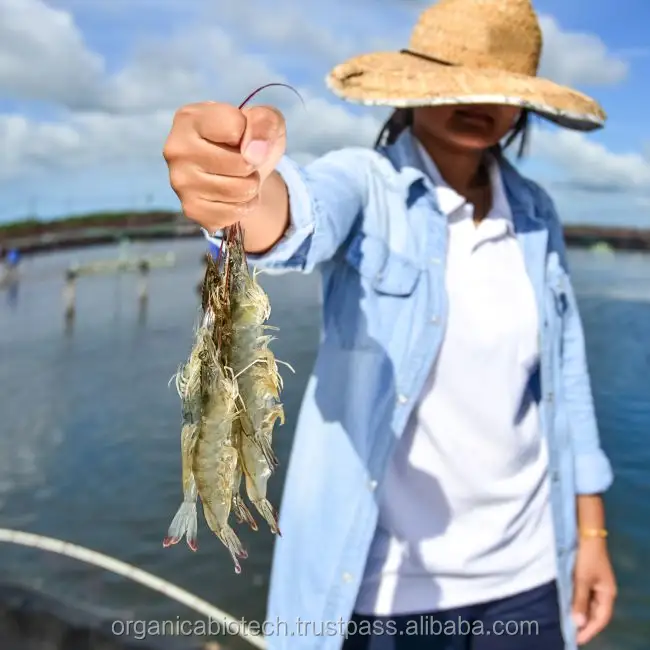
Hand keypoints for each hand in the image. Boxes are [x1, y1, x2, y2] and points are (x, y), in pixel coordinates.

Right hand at [163, 102, 286, 232]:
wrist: (241, 173)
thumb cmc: (249, 140)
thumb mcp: (264, 120)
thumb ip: (264, 122)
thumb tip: (254, 152)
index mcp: (189, 118)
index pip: (235, 126)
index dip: (252, 134)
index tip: (243, 136)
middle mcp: (177, 150)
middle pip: (241, 163)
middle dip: (254, 165)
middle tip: (244, 161)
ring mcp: (180, 183)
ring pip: (241, 190)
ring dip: (252, 187)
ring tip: (240, 177)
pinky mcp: (191, 209)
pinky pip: (235, 213)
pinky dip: (245, 207)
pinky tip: (234, 196)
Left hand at [572, 538, 616, 644]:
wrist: (585, 534)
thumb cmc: (586, 557)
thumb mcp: (581, 579)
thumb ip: (580, 601)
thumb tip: (579, 623)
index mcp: (607, 593)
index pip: (600, 618)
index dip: (589, 630)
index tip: (576, 639)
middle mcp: (603, 591)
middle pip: (595, 613)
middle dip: (583, 624)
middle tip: (569, 633)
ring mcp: (595, 584)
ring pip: (588, 604)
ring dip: (578, 613)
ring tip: (566, 623)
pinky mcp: (586, 577)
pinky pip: (582, 595)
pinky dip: (575, 602)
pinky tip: (566, 606)